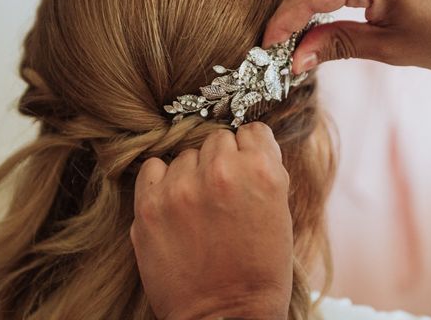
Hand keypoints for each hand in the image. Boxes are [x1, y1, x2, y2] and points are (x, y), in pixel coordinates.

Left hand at [130, 123, 291, 319]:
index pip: (251, 131)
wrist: (226, 317)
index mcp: (261, 172)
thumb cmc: (260, 269)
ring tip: (198, 206)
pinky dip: (162, 181)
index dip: (250, 150)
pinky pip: (153, 167)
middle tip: (222, 191)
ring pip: (186, 154)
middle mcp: (221, 172)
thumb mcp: (280, 211)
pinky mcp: (150, 205)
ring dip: (192, 173)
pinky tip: (174, 203)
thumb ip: (263, 170)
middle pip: (218, 139)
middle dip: (221, 160)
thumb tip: (245, 145)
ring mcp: (182, 187)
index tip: (245, 163)